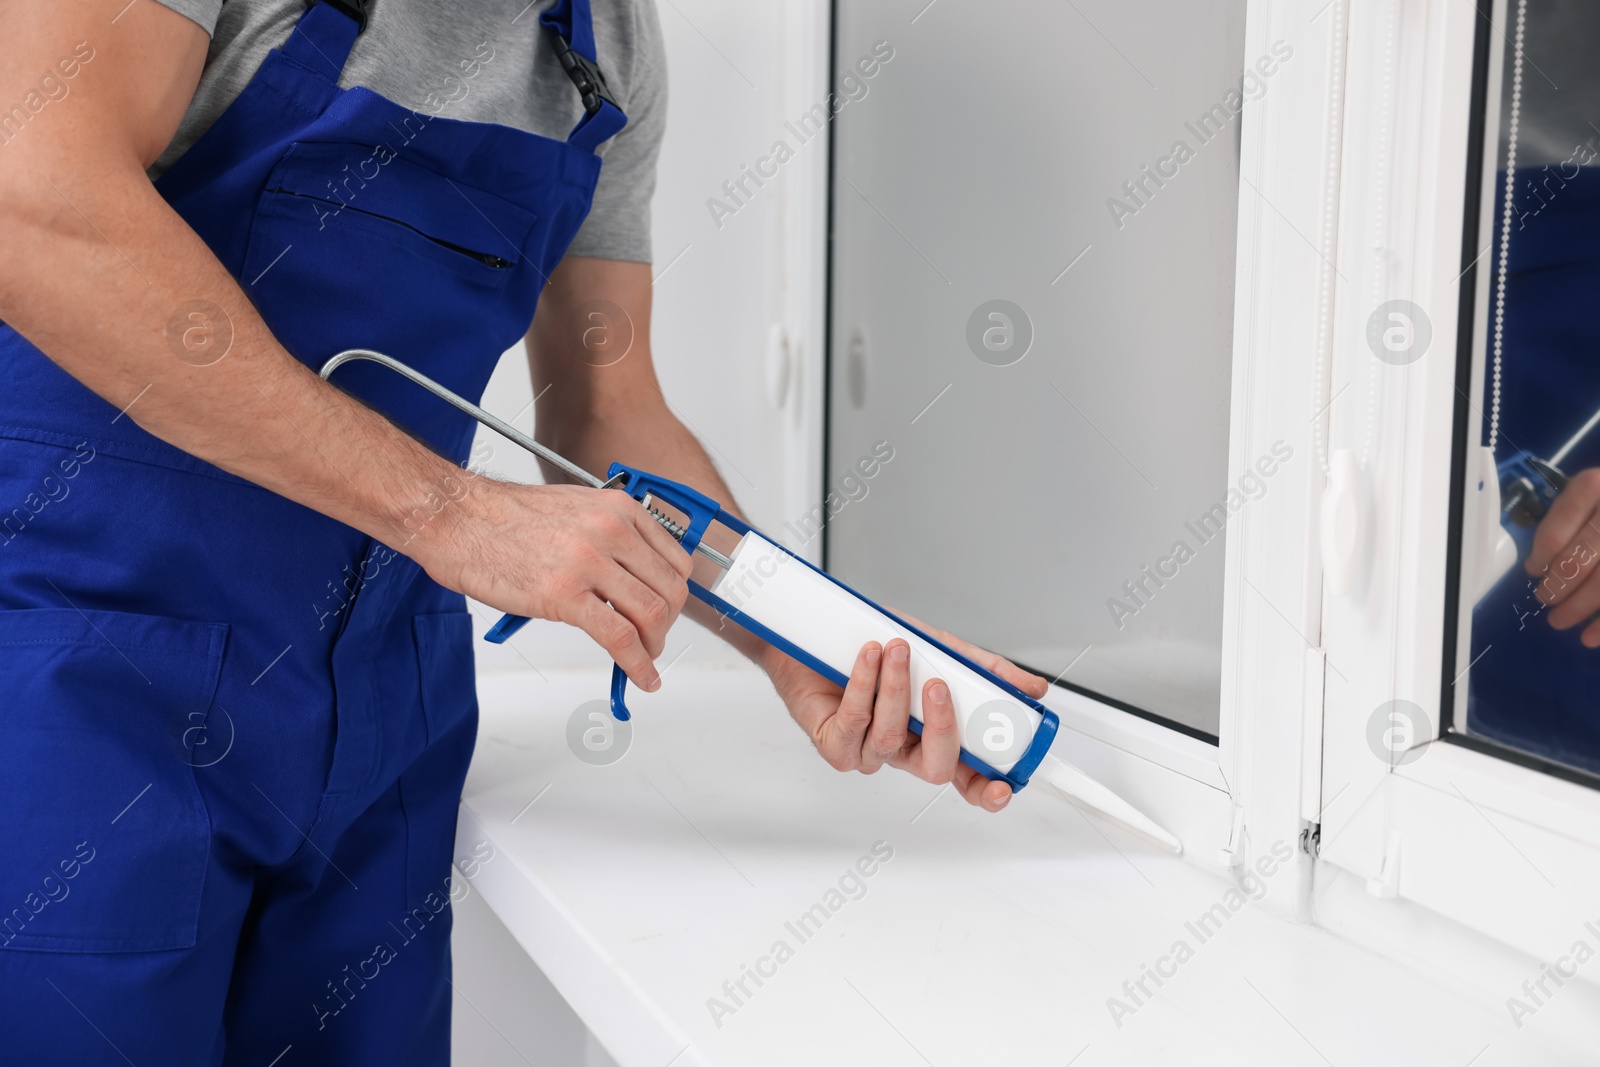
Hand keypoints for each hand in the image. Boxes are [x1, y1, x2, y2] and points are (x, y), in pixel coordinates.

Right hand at [419, 480, 692, 688]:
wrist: (457, 518)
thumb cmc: (504, 518)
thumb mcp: (575, 510)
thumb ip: (610, 536)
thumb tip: (632, 574)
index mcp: (618, 510)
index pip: (676, 561)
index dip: (675, 594)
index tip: (667, 610)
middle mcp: (611, 532)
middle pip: (671, 590)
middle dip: (669, 624)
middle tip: (655, 640)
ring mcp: (589, 563)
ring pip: (652, 614)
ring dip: (655, 646)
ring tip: (644, 659)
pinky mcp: (565, 595)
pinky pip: (620, 638)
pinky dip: (639, 665)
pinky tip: (641, 677)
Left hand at [764, 613, 1048, 811]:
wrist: (813, 637)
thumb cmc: (873, 649)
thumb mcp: (939, 651)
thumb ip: (983, 670)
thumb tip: (1029, 688)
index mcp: (933, 737)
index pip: (968, 776)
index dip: (987, 789)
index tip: (1004, 784)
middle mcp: (903, 750)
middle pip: (936, 767)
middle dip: (943, 728)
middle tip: (938, 686)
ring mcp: (867, 751)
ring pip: (892, 739)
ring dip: (895, 688)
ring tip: (894, 648)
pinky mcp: (833, 745)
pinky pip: (855, 725)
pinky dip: (863, 687)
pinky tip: (867, 658)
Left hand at [1525, 468, 1599, 646]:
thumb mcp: (1589, 492)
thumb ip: (1565, 520)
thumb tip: (1537, 566)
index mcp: (1592, 488)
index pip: (1554, 535)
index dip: (1539, 560)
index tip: (1533, 571)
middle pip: (1578, 561)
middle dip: (1556, 587)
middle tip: (1544, 598)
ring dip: (1577, 608)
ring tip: (1558, 620)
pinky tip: (1590, 638)